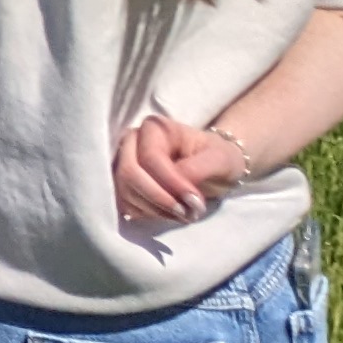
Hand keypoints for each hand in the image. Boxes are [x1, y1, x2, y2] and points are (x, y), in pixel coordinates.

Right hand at [115, 113, 253, 227]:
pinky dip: (147, 214)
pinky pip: (124, 203)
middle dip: (159, 198)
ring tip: (183, 214)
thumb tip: (180, 191)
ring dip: (155, 209)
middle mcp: (131, 141)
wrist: (213, 166)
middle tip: (187, 213)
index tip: (196, 201)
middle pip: (129, 173)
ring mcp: (123, 161)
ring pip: (125, 191)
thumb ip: (199, 169)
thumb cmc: (217, 157)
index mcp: (154, 128)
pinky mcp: (123, 182)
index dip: (170, 183)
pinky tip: (169, 213)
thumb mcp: (220, 158)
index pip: (150, 157)